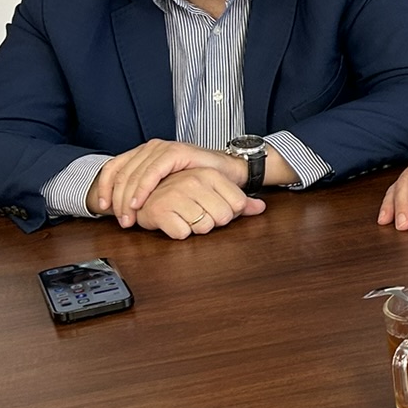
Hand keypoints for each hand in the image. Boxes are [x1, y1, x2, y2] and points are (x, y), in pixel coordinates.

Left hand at [88, 140, 239, 224]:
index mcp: (143, 154)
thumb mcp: (164, 187)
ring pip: (134, 173)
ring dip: (127, 198)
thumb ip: (144, 191)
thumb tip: (119, 206)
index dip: (104, 187)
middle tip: (121, 220)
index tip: (103, 207)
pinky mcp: (175, 152)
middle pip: (122, 173)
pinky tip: (139, 203)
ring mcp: (162, 148)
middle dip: (117, 199)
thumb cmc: (196, 181)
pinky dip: (143, 188)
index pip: (113, 168)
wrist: (226, 172)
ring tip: (129, 217)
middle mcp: (150, 148)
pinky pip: (152, 171)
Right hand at [134, 167, 266, 240]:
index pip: (238, 204)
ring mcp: (175, 194)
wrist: (146, 192)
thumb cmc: (182, 193)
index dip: (229, 213)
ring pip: (204, 228)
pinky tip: (172, 221)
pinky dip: (178, 232)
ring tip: (183, 216)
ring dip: (195, 228)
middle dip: (213, 222)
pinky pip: (182, 233)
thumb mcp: (213, 190)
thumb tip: (261, 207)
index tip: (215, 209)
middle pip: (223, 218)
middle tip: (197, 214)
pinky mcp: (159, 210)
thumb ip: (239, 201)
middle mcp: (194, 181)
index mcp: (210, 174)